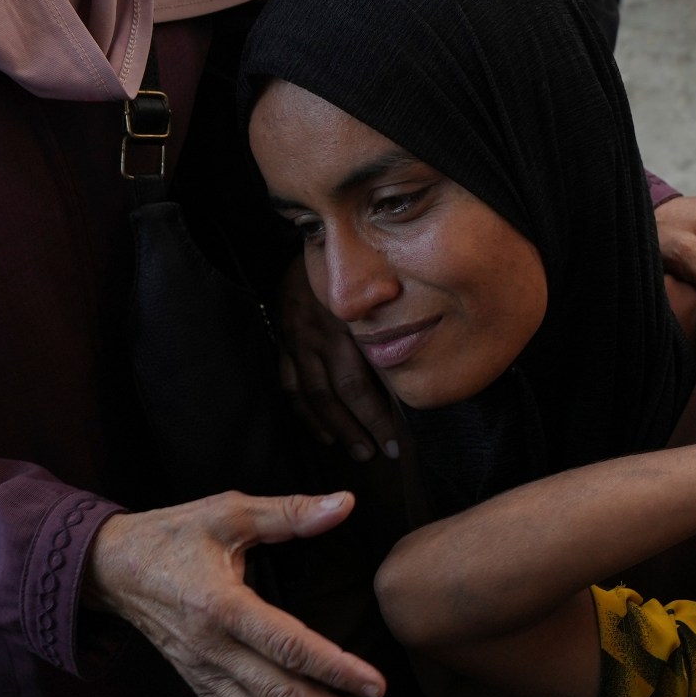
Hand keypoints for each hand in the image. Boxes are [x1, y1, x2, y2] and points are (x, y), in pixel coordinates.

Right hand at [88, 492, 390, 696]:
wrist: (109, 568)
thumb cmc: (173, 536)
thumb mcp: (227, 512)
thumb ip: (288, 513)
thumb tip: (344, 503)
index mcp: (223, 607)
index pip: (287, 646)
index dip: (333, 669)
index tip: (376, 688)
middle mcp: (214, 651)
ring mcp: (205, 676)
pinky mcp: (199, 688)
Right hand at [274, 255, 398, 461]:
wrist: (301, 242)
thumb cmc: (350, 265)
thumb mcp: (374, 287)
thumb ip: (387, 324)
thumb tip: (414, 365)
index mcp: (343, 325)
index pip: (361, 384)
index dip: (378, 418)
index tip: (397, 444)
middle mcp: (316, 336)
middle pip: (338, 394)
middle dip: (360, 428)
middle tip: (380, 453)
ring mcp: (295, 340)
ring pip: (312, 395)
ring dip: (334, 427)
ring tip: (357, 450)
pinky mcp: (281, 341)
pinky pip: (289, 385)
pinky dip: (305, 413)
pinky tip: (321, 433)